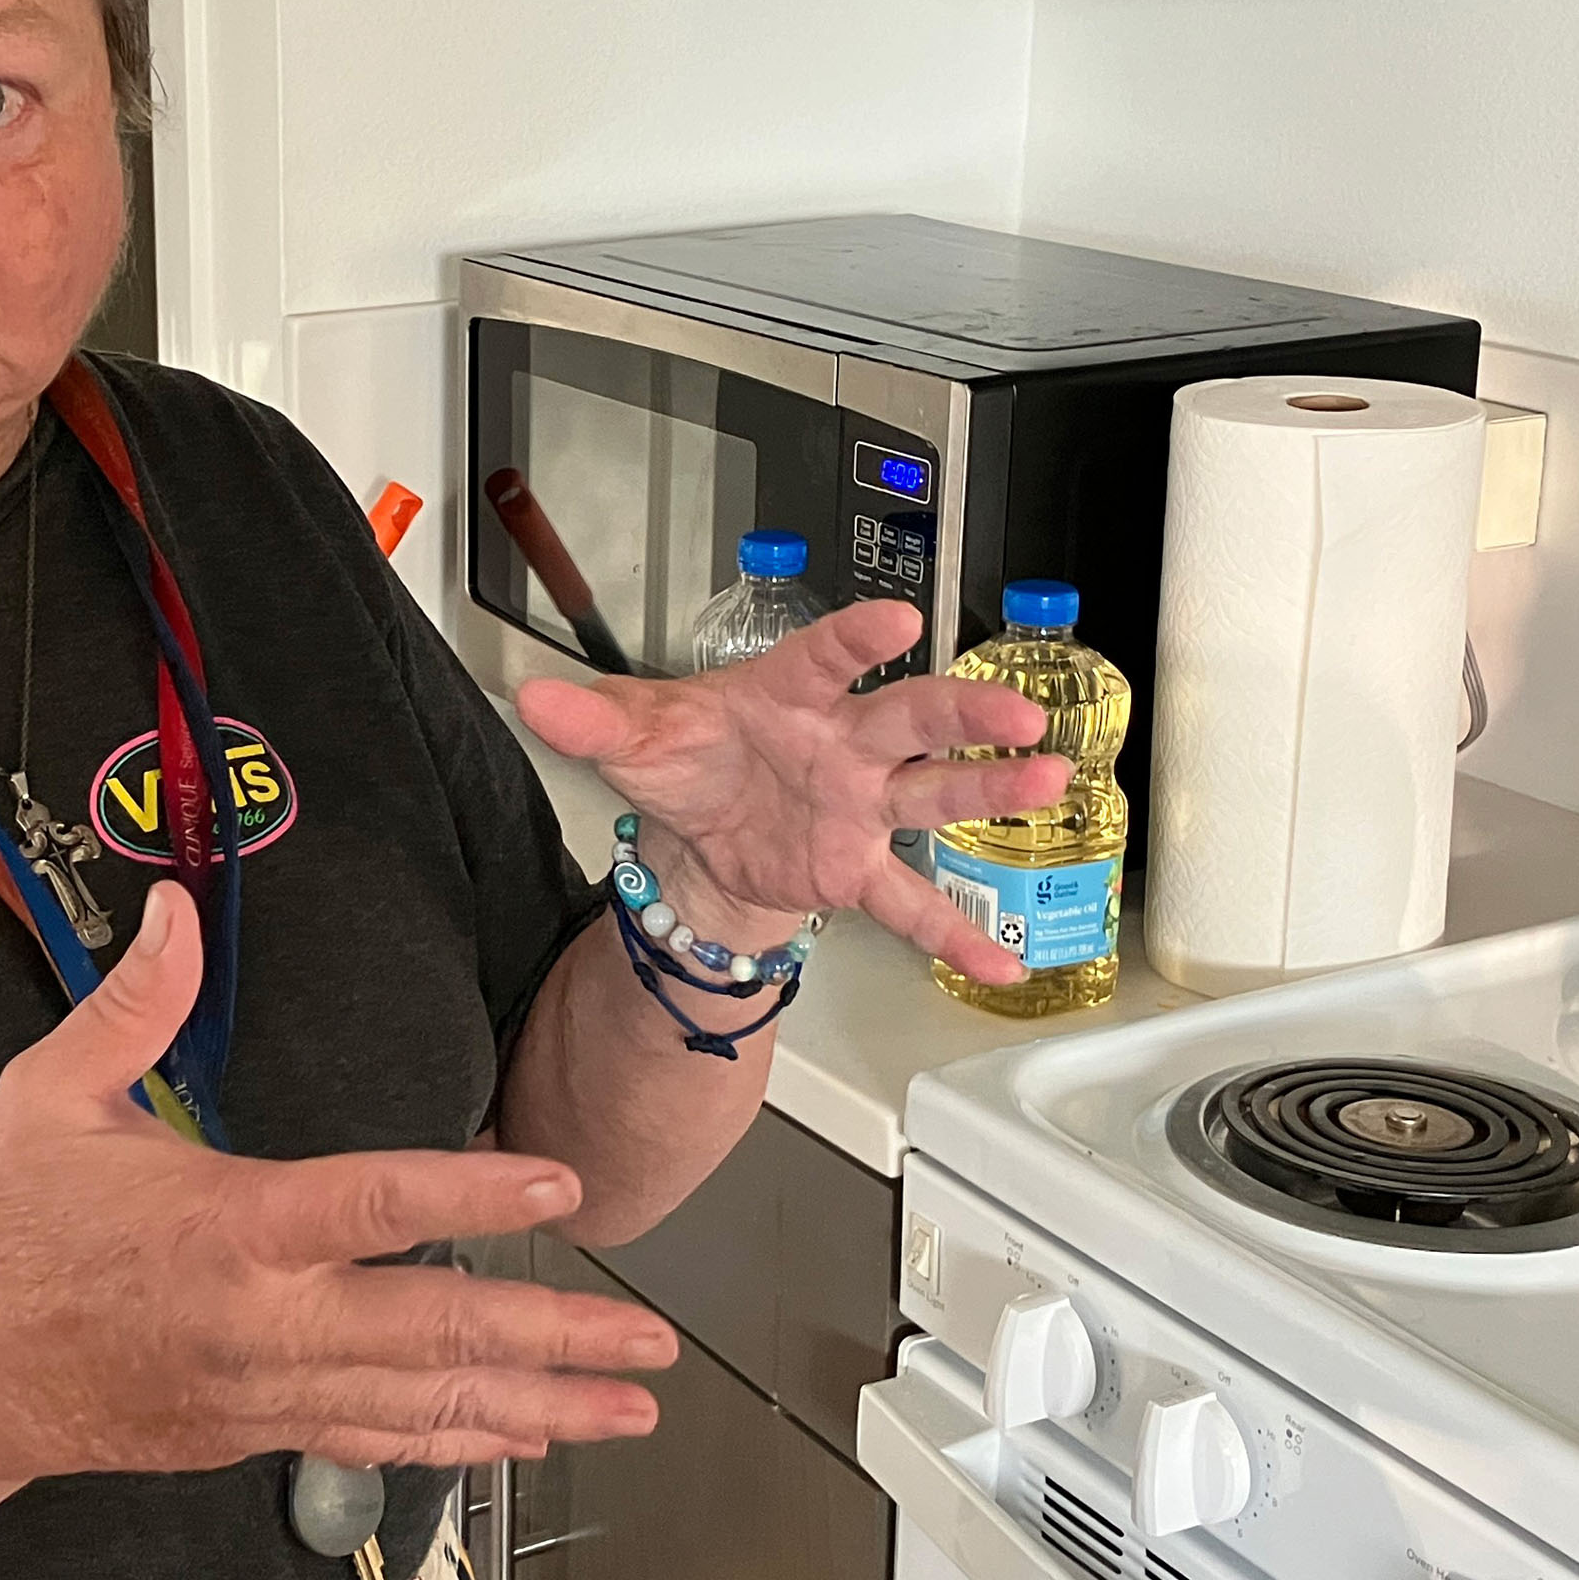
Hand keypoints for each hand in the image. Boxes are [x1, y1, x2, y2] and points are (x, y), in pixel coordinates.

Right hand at [0, 883, 677, 1481]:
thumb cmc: (12, 1228)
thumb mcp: (51, 1097)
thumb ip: (129, 1004)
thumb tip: (171, 904)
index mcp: (231, 1226)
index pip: (375, 1206)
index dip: (474, 1198)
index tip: (562, 1186)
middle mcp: (266, 1319)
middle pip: (435, 1331)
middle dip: (556, 1335)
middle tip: (651, 1336)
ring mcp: (270, 1388)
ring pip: (425, 1404)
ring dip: (539, 1405)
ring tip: (632, 1406)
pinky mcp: (261, 1431)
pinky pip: (380, 1439)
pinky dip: (461, 1441)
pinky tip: (530, 1437)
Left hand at [515, 597, 1068, 987]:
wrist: (701, 828)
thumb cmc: (690, 758)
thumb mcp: (635, 736)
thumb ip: (591, 719)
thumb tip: (533, 699)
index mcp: (789, 694)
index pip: (826, 659)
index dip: (858, 640)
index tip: (896, 621)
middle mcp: (842, 742)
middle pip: (911, 719)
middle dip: (964, 714)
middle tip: (1016, 711)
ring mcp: (861, 805)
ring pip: (933, 793)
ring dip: (988, 791)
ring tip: (1045, 781)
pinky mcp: (859, 868)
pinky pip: (911, 906)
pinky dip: (953, 934)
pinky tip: (1001, 958)